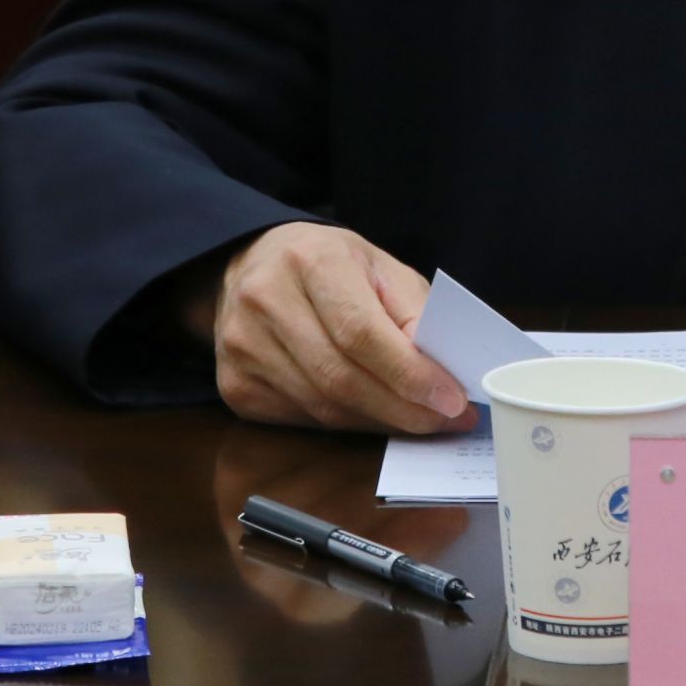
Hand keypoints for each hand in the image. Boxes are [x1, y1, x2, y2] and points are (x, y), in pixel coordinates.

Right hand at [200, 223, 479, 434]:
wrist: (252, 265)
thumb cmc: (329, 264)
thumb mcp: (379, 265)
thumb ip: (412, 310)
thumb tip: (443, 369)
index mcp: (312, 260)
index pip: (361, 332)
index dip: (408, 373)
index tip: (451, 400)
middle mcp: (267, 301)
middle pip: (341, 378)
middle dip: (402, 408)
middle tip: (445, 420)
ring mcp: (243, 348)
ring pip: (323, 408)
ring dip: (379, 422)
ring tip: (419, 420)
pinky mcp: (234, 386)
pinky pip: (303, 420)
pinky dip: (348, 424)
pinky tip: (375, 416)